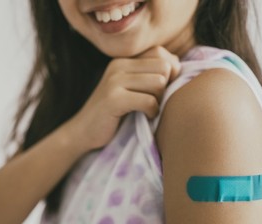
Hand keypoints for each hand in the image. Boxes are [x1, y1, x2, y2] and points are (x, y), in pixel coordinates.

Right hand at [66, 46, 180, 150]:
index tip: (160, 91)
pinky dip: (152, 112)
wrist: (82, 133)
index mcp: (123, 61)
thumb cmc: (113, 114)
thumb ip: (149, 74)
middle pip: (163, 67)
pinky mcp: (113, 99)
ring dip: (159, 100)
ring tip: (148, 110)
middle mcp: (118, 66)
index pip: (161, 54)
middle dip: (165, 87)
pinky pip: (149, 101)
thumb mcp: (130, 89)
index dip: (169, 73)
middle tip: (154, 102)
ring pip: (159, 82)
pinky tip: (144, 117)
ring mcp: (114, 81)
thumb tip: (179, 65)